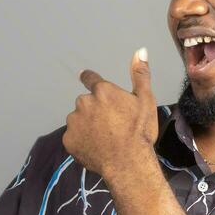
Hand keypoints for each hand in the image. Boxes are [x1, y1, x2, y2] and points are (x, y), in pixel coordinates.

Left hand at [62, 48, 158, 180]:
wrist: (128, 163)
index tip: (84, 76)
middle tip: (110, 125)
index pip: (90, 78)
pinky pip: (73, 137)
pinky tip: (95, 148)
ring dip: (86, 125)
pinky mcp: (68, 140)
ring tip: (103, 138)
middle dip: (95, 110)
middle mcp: (83, 103)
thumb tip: (140, 50)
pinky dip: (81, 141)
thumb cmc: (139, 132)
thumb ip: (140, 75)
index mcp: (102, 91)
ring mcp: (74, 122)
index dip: (89, 79)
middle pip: (86, 103)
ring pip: (78, 119)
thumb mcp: (146, 101)